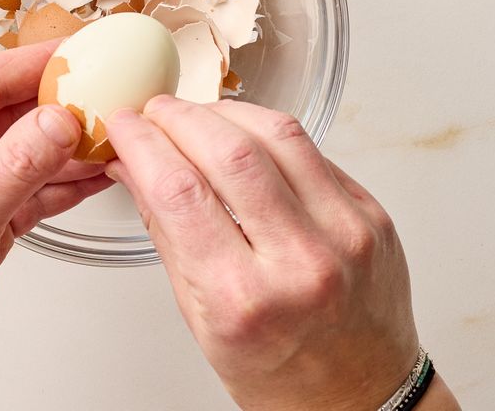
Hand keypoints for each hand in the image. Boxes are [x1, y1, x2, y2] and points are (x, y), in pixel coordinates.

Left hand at [0, 42, 110, 410]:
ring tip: (112, 137)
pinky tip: (93, 175)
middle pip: (10, 113)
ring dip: (68, 149)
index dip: (36, 65)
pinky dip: (62, 184)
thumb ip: (17, 165)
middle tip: (107, 98)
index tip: (80, 54)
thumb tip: (59, 121)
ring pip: (26, 152)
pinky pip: (30, 189)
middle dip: (60, 108)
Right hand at [104, 96, 432, 410]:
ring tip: (197, 116)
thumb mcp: (203, 321)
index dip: (141, 144)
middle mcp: (300, 262)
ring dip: (225, 111)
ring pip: (277, 134)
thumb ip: (167, 235)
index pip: (179, 192)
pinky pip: (314, 149)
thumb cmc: (282, 373)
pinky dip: (269, 132)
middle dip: (178, 117)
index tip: (124, 126)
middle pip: (228, 151)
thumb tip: (134, 167)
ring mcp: (344, 233)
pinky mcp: (370, 214)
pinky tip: (245, 136)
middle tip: (155, 112)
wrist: (361, 395)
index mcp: (244, 299)